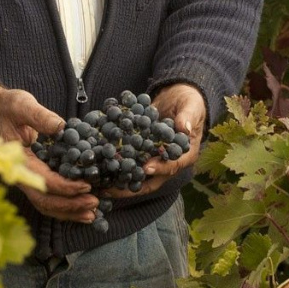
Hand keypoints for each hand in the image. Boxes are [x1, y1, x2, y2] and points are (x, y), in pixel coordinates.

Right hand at [0, 79, 97, 222]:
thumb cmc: (5, 107)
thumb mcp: (20, 105)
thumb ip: (38, 116)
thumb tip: (60, 126)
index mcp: (18, 161)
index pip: (43, 181)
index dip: (65, 187)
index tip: (86, 185)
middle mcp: (21, 175)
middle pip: (45, 201)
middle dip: (70, 205)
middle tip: (94, 202)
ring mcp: (26, 179)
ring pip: (46, 205)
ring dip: (69, 211)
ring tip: (93, 213)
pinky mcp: (33, 178)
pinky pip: (48, 198)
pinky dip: (65, 207)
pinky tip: (82, 209)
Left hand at [104, 83, 205, 197]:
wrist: (177, 98)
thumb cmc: (188, 103)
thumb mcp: (191, 106)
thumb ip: (187, 117)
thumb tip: (184, 128)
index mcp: (185, 155)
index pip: (173, 166)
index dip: (160, 168)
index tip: (145, 167)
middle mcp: (168, 163)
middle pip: (150, 181)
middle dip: (130, 187)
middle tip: (111, 189)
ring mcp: (152, 161)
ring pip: (135, 177)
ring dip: (118, 182)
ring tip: (99, 186)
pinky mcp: (140, 155)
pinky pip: (127, 165)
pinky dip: (114, 167)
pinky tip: (97, 168)